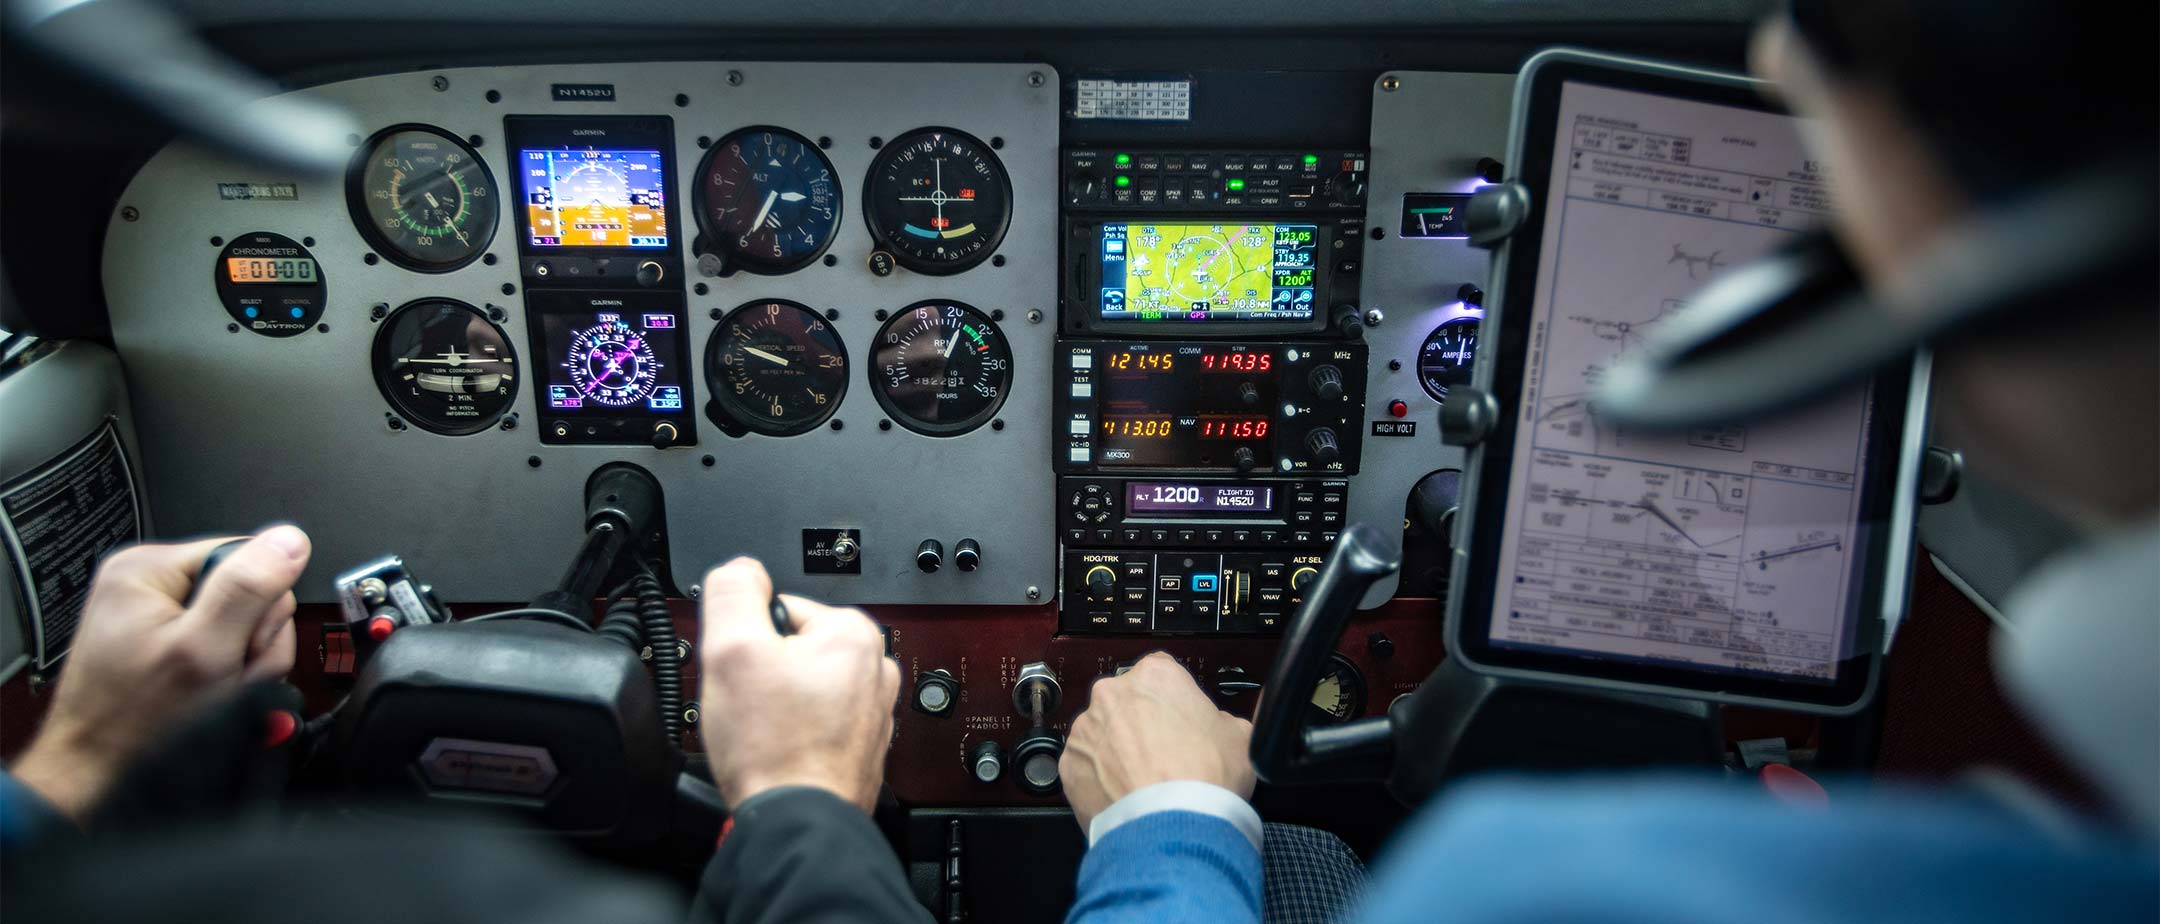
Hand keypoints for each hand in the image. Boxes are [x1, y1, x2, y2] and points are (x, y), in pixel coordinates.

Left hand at [12, 525, 311, 822]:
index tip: (236, 645)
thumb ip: (246, 590)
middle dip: (251, 641)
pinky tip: (210, 693)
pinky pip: (223, 642)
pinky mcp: (164, 641)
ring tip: (214, 691)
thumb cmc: (134, 723)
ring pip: (242, 622)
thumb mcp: (203, 651)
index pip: (249, 555)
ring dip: (243, 664)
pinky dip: (228, 673)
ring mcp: (156, 614)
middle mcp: (149, 584)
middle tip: (224, 677)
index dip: (261, 607)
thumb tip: (289, 540)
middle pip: (249, 591)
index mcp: (148, 568)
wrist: (98, 776)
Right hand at [695, 557, 898, 811]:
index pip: (780, 609)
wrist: (795, 820)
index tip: (742, 669)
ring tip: (765, 733)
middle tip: (750, 705)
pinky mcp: (860, 748)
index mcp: (854, 634)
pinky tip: (778, 752)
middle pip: (792, 650)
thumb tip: (740, 570)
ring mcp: (872, 714)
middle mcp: (874, 671)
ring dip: (777, 706)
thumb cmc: (775, 747)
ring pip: (801, 690)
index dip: (747, 639)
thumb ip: (733, 592)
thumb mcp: (732, 649)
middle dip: (763, 673)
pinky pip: (814, 725)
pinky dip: (793, 735)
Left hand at [1059, 651, 1255, 829]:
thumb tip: (1221, 729)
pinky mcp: (1069, 764)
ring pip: (1102, 734)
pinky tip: (1124, 796)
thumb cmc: (1205, 779)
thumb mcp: (1240, 738)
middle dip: (1141, 724)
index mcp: (1156, 676)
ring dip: (1117, 751)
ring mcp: (1086, 729)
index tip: (1180, 721)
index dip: (1173, 700)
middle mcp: (1113, 695)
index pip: (1161, 672)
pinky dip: (1099, 779)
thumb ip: (1224, 721)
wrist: (1172, 826)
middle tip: (1164, 754)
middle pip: (1127, 702)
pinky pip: (1085, 766)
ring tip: (1144, 782)